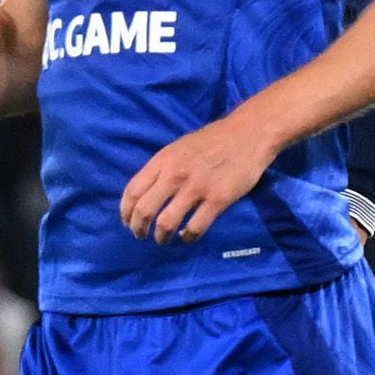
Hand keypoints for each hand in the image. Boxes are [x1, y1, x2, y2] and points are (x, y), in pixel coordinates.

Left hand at [122, 114, 281, 240]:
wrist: (248, 134)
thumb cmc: (213, 141)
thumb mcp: (179, 148)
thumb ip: (162, 169)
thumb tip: (148, 193)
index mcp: (163, 161)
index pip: (133, 191)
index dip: (126, 211)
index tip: (128, 221)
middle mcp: (175, 175)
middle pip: (145, 210)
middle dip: (138, 228)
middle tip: (141, 235)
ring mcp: (197, 188)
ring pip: (167, 222)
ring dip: (161, 236)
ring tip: (164, 239)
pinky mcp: (218, 200)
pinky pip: (196, 227)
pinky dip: (188, 237)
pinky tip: (188, 236)